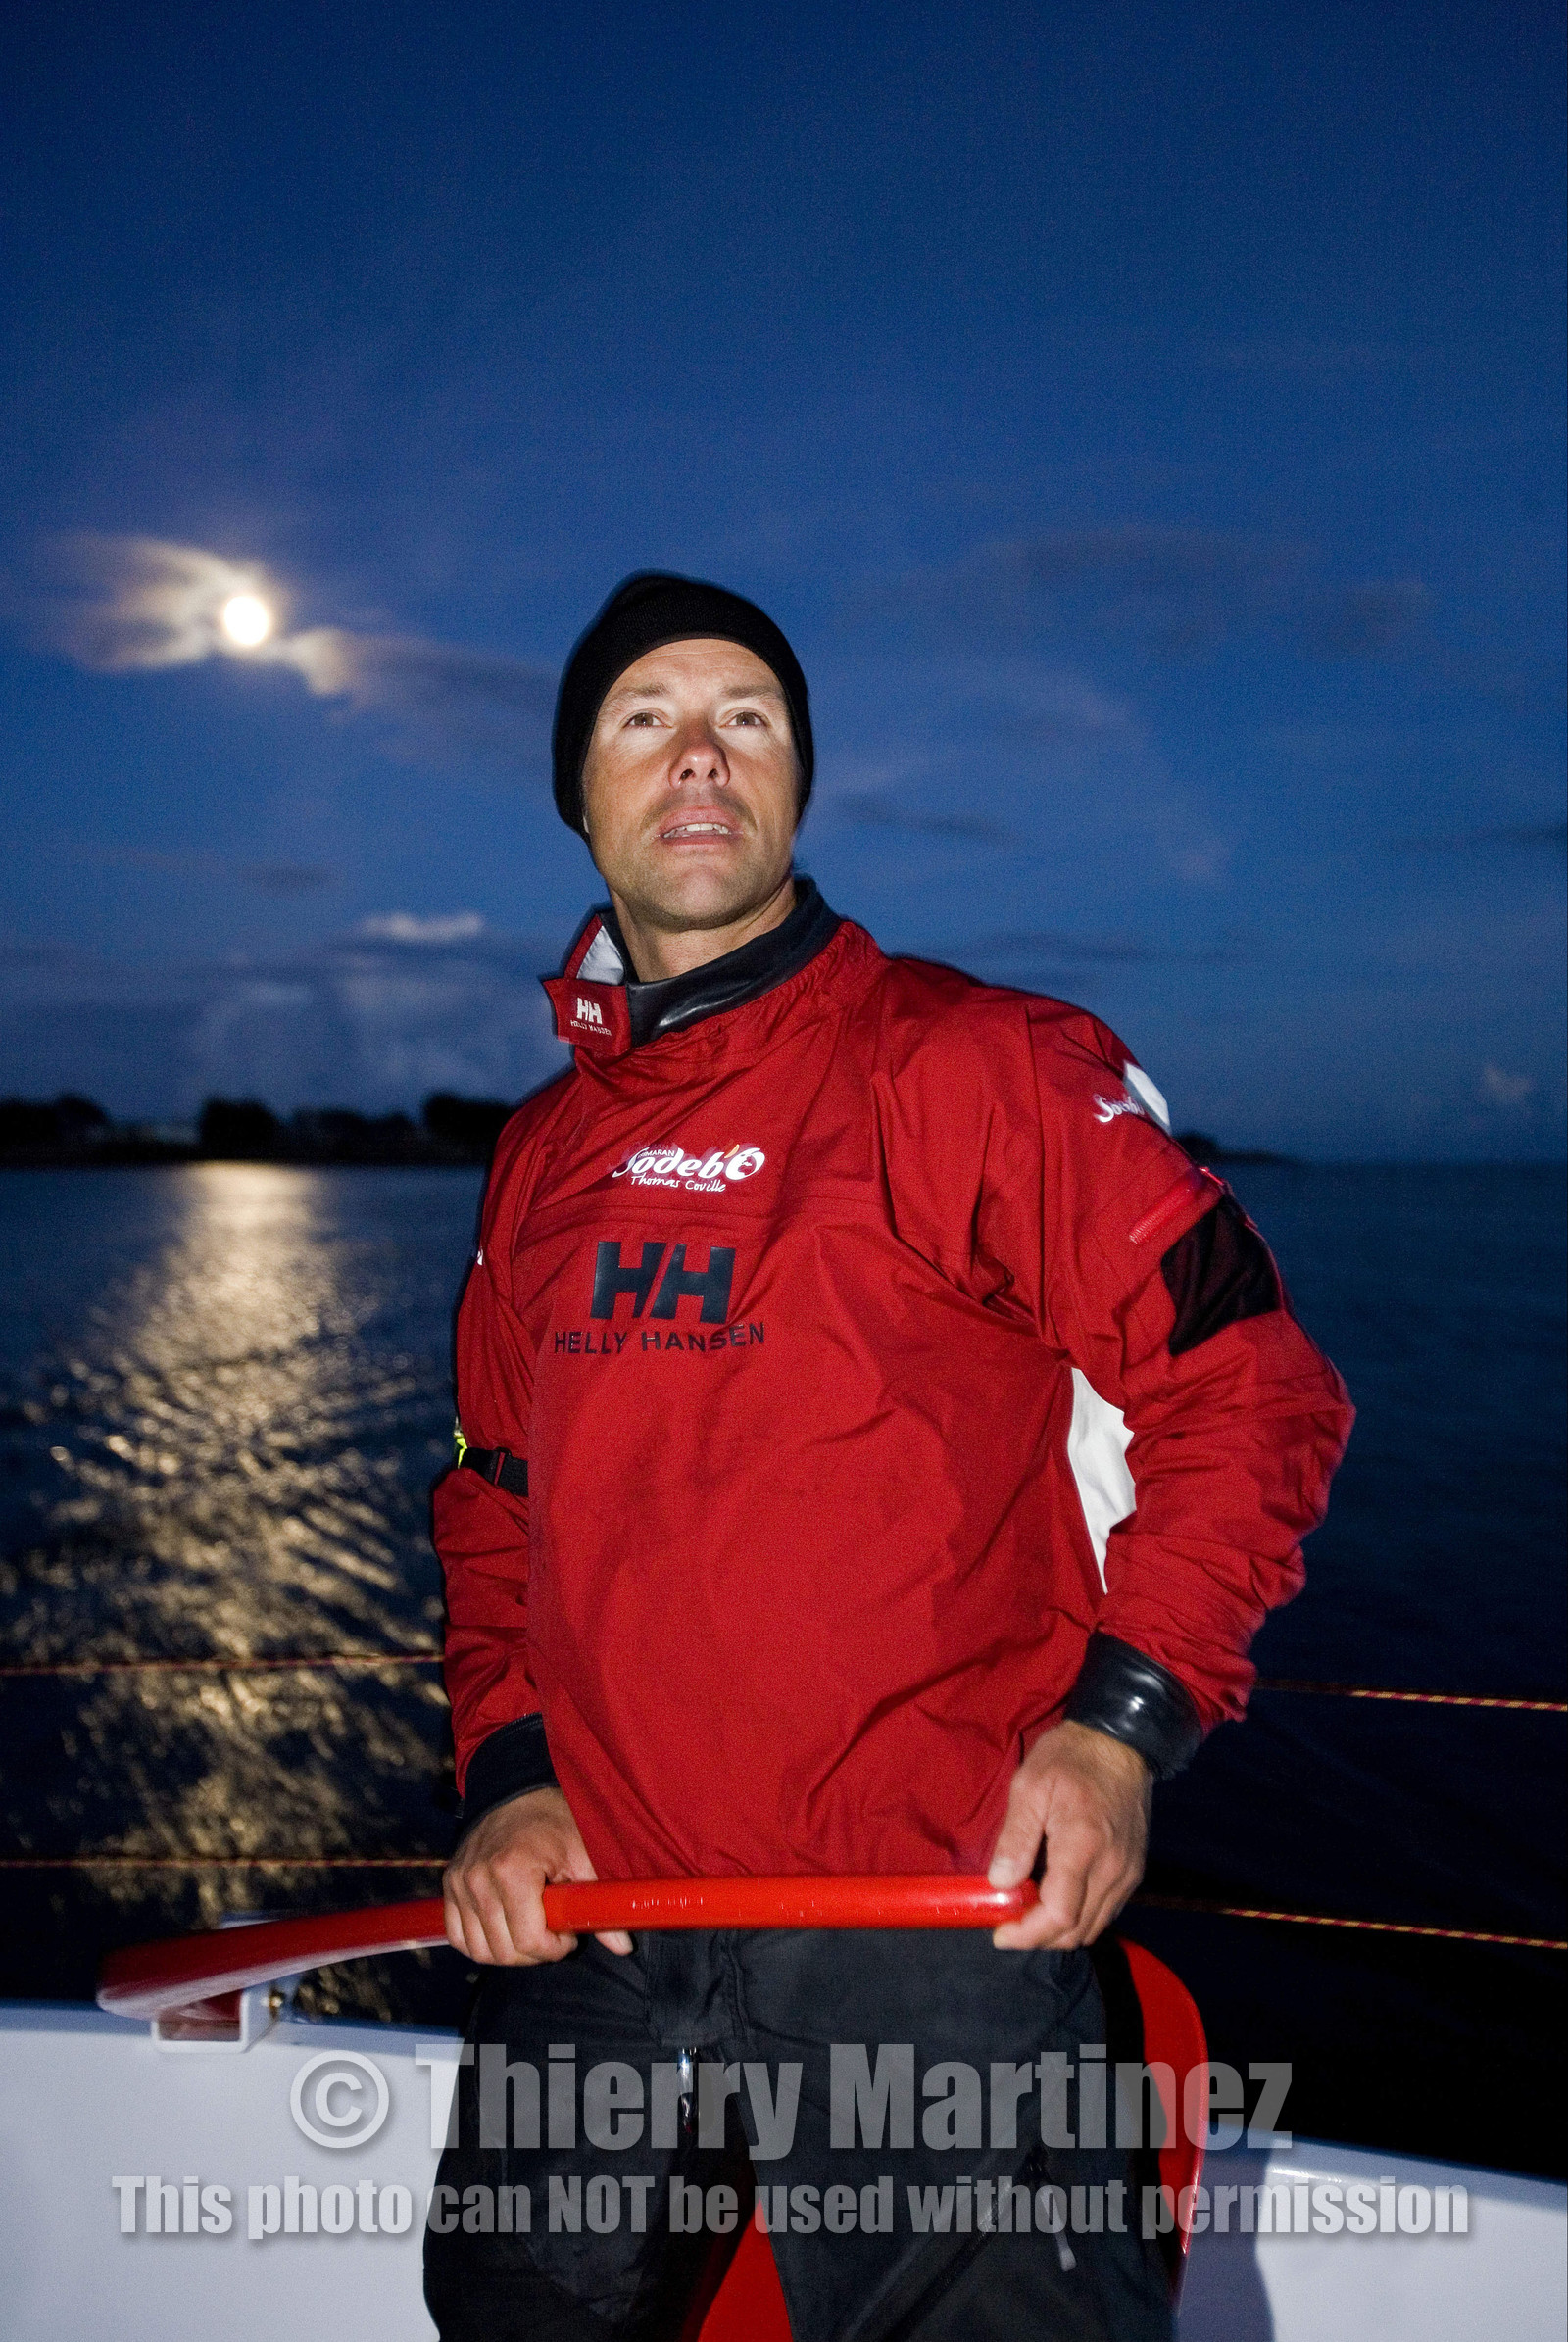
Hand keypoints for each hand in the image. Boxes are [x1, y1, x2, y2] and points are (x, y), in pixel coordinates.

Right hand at [442, 1785, 633, 1964]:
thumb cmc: (553, 1822)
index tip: (568, 1935)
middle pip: (503, 1951)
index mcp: (512, 1871)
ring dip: (508, 1951)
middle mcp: (478, 1879)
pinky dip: (480, 1943)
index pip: (528, 1941)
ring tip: (530, 1929)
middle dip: (534, 1953)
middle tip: (552, 1933)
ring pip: (479, 1950)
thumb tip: (622, 1946)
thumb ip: (598, 1902)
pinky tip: (504, 1930)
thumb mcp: (582, 1854)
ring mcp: (459, 1883)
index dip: (554, 1949)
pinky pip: (457, 1936)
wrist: (516, 1792)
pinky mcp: (449, 1886)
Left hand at [987, 1721, 1151, 1950]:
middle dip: (1039, 1938)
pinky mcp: (1133, 1871)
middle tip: (1009, 1924)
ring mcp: (1127, 1872)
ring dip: (1059, 1931)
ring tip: (1029, 1914)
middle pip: (1076, 1930)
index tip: (1000, 1933)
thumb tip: (1000, 1882)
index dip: (1027, 1934)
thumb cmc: (1070, 1758)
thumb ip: (1016, 1837)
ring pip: (1093, 1927)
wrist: (1120, 1742)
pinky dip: (1080, 1917)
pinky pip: (1106, 1911)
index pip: (1059, 1914)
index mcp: (1082, 1845)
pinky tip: (1057, 1899)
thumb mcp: (1030, 1786)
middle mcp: (1112, 1868)